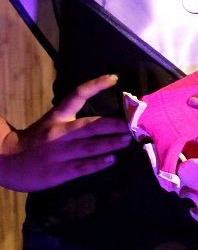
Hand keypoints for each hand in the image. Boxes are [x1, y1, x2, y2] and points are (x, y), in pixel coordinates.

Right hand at [0, 75, 131, 191]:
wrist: (6, 161)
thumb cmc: (37, 140)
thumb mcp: (51, 122)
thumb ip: (73, 118)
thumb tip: (108, 114)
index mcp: (57, 117)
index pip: (76, 96)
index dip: (95, 85)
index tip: (114, 78)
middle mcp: (57, 133)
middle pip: (89, 125)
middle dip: (113, 124)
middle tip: (133, 123)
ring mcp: (57, 153)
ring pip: (88, 146)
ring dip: (110, 143)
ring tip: (128, 140)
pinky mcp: (57, 171)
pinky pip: (80, 167)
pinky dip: (96, 163)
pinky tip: (110, 160)